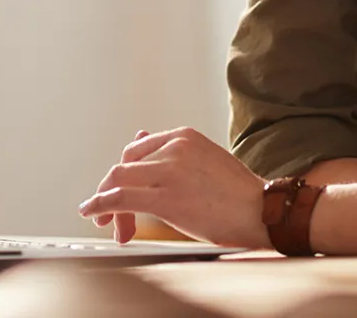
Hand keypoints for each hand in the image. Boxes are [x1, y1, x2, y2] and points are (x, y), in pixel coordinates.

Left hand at [78, 127, 271, 247]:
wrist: (263, 212)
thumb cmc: (237, 194)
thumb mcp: (203, 160)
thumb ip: (171, 153)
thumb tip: (138, 137)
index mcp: (183, 136)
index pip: (137, 150)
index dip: (124, 173)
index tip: (119, 192)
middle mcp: (173, 147)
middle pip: (124, 165)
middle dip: (111, 189)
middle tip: (108, 214)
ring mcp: (168, 171)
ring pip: (117, 180)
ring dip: (105, 202)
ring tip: (105, 221)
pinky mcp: (164, 198)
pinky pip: (119, 198)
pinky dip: (100, 205)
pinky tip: (93, 213)